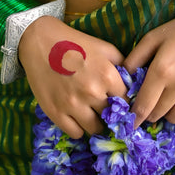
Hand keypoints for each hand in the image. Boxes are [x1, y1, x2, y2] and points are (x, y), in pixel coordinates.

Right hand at [18, 16, 125, 137]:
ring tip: (92, 115)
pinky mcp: (55, 113)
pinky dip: (78, 128)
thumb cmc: (75, 43)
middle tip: (105, 109)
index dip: (125, 104)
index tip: (121, 104)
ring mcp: (73, 105)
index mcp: (108, 76)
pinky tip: (77, 118)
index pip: (128, 102)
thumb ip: (123, 66)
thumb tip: (134, 84)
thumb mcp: (105, 48)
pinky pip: (75, 133)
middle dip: (110, 114)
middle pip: (112, 118)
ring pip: (95, 129)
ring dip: (96, 123)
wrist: (39, 41)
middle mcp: (92, 93)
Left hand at [124, 0, 174, 125]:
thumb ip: (134, 59)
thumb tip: (122, 80)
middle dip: (149, 111)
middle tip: (150, 102)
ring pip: (174, 118)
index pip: (143, 106)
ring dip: (167, 113)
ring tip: (167, 98)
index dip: (134, 117)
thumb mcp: (153, 38)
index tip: (130, 120)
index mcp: (161, 70)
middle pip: (156, 115)